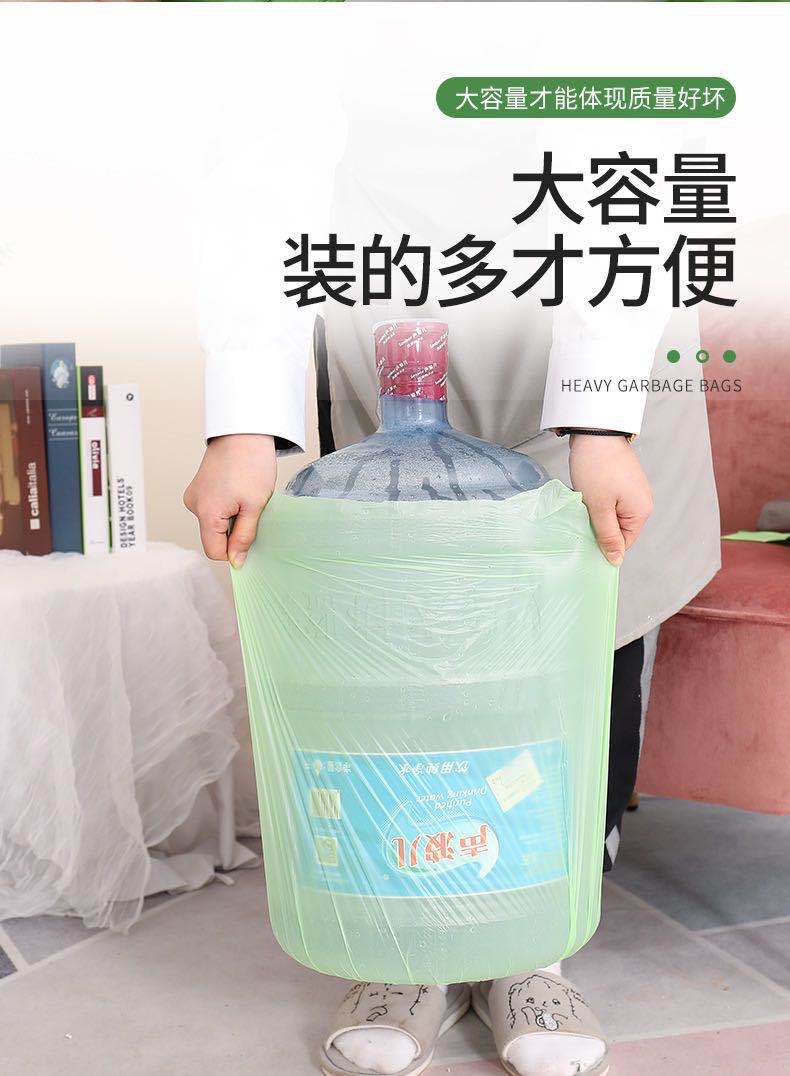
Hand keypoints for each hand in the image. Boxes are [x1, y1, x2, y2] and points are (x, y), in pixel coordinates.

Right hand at [183, 434, 275, 567]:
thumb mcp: (255, 506)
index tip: (250, 537)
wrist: (244, 432)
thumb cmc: (251, 463)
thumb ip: (244, 537)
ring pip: (214, 524)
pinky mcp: (197, 489)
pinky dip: (226, 508)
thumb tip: (236, 561)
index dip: (234, 551)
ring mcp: (194, 496)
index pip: (215, 551)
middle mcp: (194, 506)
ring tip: (244, 497)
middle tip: (251, 510)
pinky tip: (237, 491)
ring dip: (231, 518)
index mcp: (206, 512)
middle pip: (214, 537)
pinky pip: (212, 510)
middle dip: (234, 531)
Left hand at [569, 434, 652, 566]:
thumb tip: (616, 561)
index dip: (605, 543)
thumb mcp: (599, 507)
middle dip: (599, 525)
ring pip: (611, 514)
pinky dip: (596, 500)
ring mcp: (633, 490)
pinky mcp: (622, 480)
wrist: (594, 432)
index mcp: (641, 511)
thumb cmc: (597, 468)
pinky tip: (586, 491)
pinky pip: (609, 500)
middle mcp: (642, 501)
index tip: (586, 535)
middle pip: (618, 528)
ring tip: (584, 500)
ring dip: (595, 512)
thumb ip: (607, 536)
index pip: (624, 542)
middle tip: (582, 514)